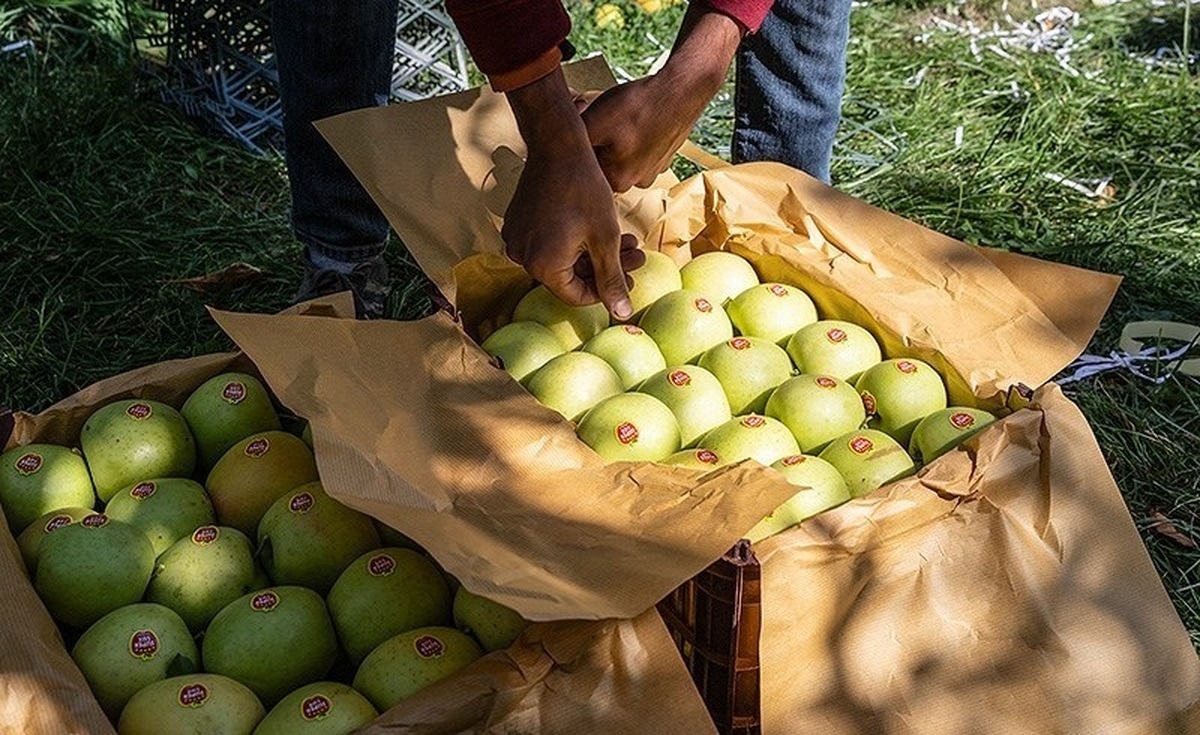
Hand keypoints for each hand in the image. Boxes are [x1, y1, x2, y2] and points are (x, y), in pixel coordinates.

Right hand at [504, 68, 644, 319]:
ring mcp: (517, 239)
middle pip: (570, 276)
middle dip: (605, 267)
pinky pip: (548, 242)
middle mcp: (522, 257)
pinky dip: (573, 240)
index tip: (630, 277)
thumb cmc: (584, 190)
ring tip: (626, 240)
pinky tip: (599, 228)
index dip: (606, 290)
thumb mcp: (606, 238)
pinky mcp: (517, 223)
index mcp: (542, 266)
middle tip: (635, 255)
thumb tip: (622, 315)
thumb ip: (612, 280)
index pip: (577, 296)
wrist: (557, 146)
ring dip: (593, 253)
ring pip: (562, 258)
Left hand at [582, 8, 743, 190]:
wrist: (682, 89)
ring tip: (618, 114)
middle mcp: (636, 183)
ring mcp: (653, 170)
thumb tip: (552, 145)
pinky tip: (636, 116)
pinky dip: (633, 133)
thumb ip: (570, 140)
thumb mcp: (592, 121)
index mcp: (617, 181)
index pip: (584, 170)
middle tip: (593, 112)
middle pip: (601, 163)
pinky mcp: (664, 155)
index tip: (580, 122)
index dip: (576, 145)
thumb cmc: (638, 106)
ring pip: (620, 155)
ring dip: (613, 136)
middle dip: (593, 139)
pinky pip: (639, 147)